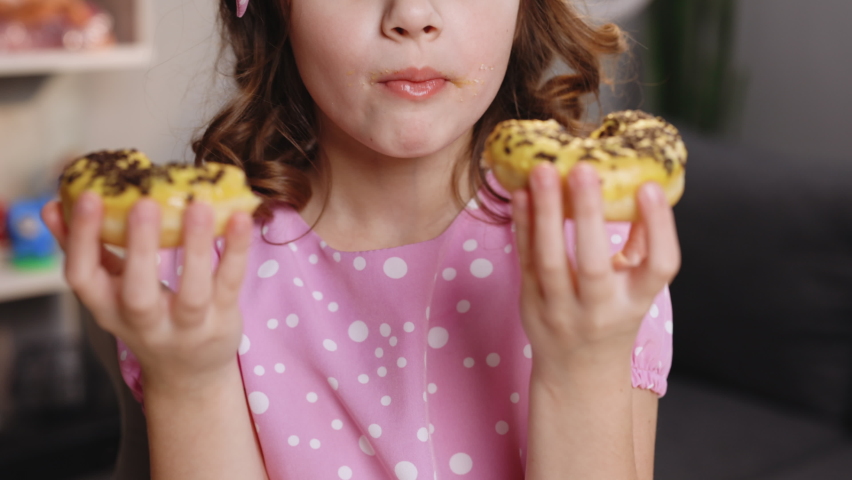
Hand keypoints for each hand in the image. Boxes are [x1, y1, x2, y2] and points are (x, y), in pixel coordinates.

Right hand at [42, 193, 253, 391]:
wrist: (188, 374)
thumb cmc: (145, 316)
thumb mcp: (110, 292)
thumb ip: (88, 249)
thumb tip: (53, 204)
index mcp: (107, 308)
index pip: (83, 278)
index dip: (80, 239)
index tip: (86, 196)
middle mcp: (144, 323)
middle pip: (137, 292)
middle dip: (139, 247)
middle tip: (144, 202)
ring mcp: (186, 326)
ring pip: (192, 291)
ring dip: (195, 247)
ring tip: (199, 206)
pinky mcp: (222, 321)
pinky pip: (230, 284)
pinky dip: (236, 251)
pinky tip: (240, 219)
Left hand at [511, 162, 679, 381]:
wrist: (578, 373)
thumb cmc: (613, 318)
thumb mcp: (638, 289)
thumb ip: (644, 245)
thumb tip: (646, 188)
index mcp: (637, 302)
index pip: (659, 268)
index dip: (659, 228)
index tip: (649, 187)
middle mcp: (600, 310)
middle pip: (594, 264)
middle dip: (588, 214)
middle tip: (583, 169)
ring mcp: (561, 310)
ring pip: (550, 262)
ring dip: (544, 214)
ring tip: (543, 171)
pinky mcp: (530, 303)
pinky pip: (525, 261)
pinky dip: (522, 226)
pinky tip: (521, 193)